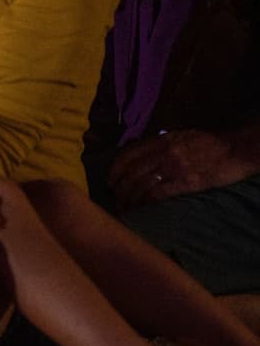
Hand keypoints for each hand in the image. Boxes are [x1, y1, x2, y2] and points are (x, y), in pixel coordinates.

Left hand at [109, 129, 237, 209]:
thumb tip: (140, 155)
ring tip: (124, 208)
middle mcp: (164, 152)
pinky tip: (140, 209)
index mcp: (161, 140)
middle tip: (115, 198)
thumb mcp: (180, 136)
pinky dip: (144, 203)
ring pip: (141, 184)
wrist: (235, 148)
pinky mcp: (187, 182)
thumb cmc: (209, 143)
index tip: (110, 180)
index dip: (114, 169)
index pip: (128, 154)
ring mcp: (174, 167)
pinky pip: (158, 194)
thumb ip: (159, 144)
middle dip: (119, 188)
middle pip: (131, 172)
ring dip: (129, 199)